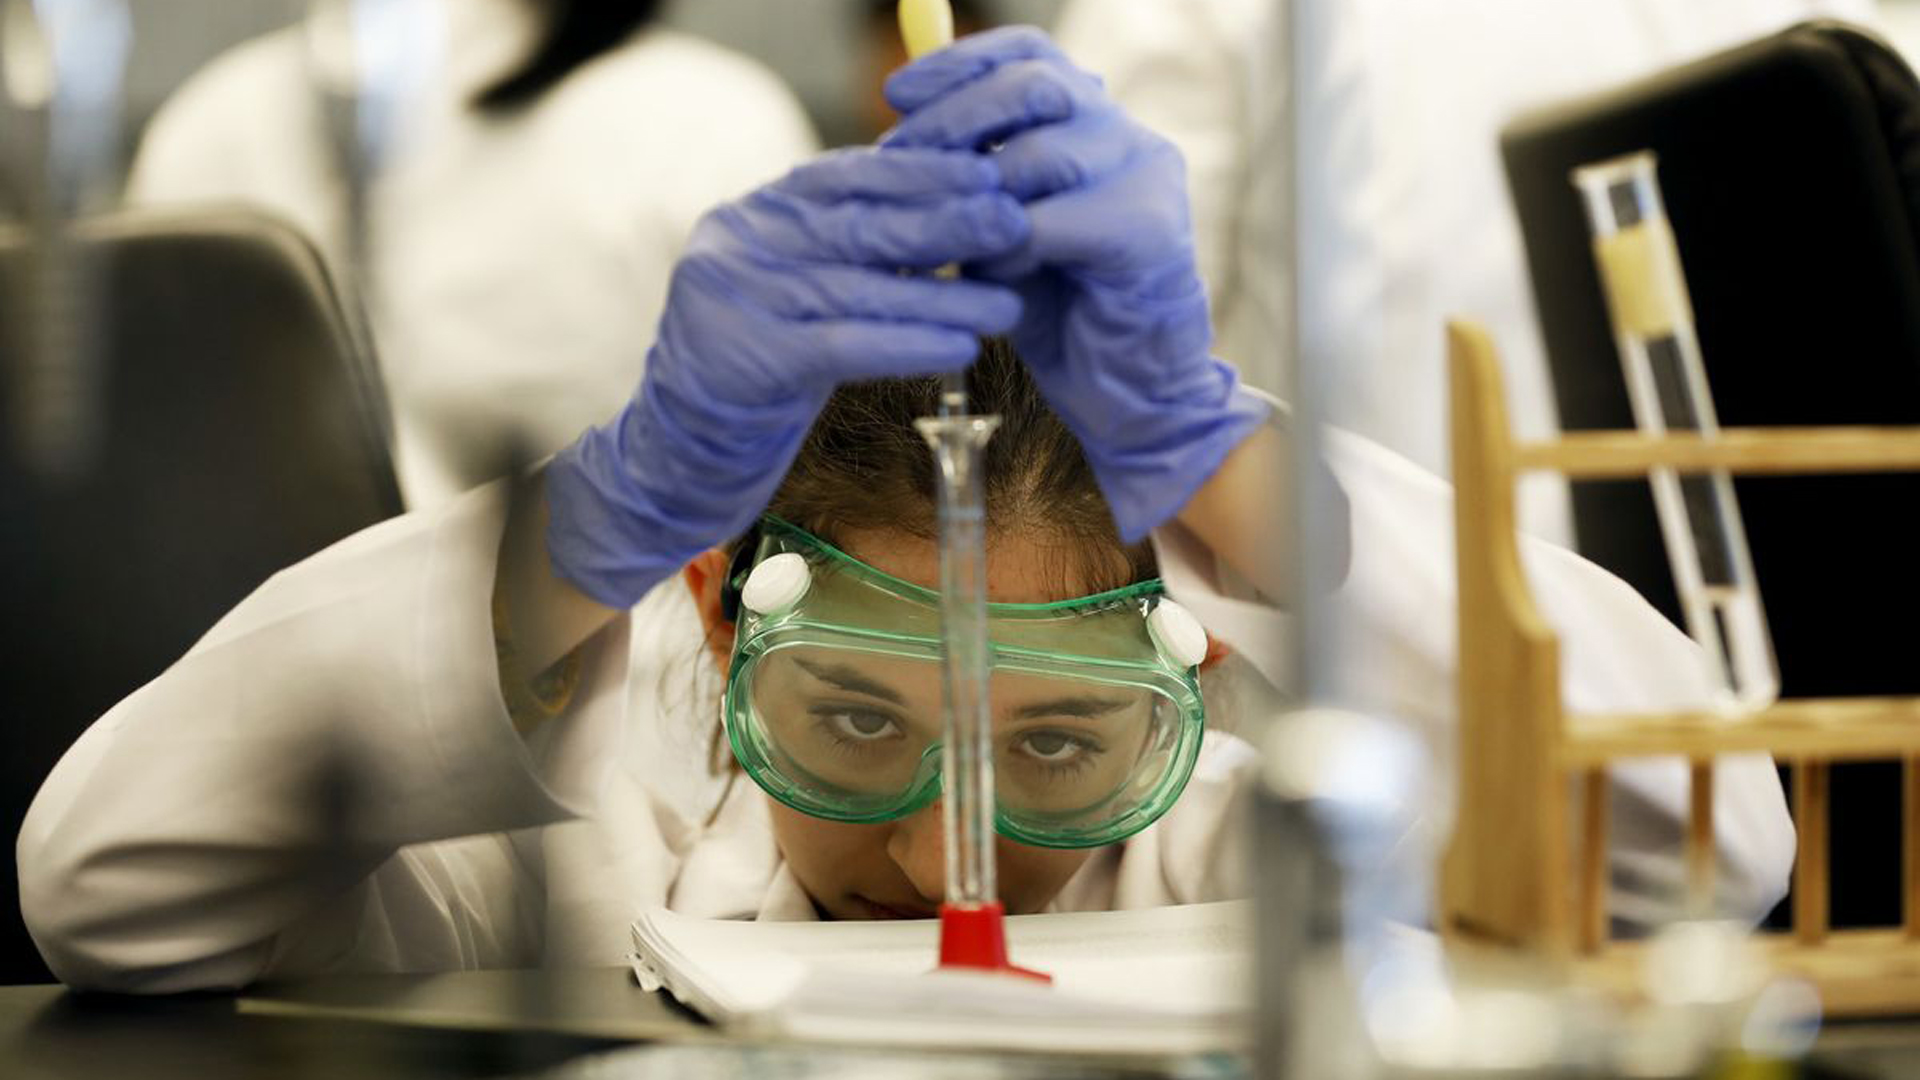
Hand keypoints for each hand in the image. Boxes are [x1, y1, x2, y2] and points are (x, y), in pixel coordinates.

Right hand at [545, 148, 1028, 607]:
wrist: (681, 452)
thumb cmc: (762, 369)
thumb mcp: (804, 291)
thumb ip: (856, 249)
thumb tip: (956, 209)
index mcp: (757, 213)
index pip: (849, 175)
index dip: (924, 173)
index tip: (992, 174)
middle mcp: (738, 241)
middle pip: (858, 224)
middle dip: (945, 222)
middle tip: (1014, 225)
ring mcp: (735, 296)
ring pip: (859, 287)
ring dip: (943, 295)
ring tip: (1007, 304)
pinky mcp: (745, 358)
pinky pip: (843, 345)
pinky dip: (907, 344)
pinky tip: (959, 347)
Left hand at [884, 28, 1268, 540]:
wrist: (1128, 396)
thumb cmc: (1062, 312)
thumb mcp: (1001, 230)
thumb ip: (972, 181)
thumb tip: (898, 141)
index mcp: (1093, 124)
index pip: (1028, 55)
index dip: (959, 64)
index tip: (897, 94)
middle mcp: (1127, 137)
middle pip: (1035, 85)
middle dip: (955, 120)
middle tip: (900, 158)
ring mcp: (1146, 180)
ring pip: (1041, 156)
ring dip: (977, 199)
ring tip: (948, 242)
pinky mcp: (1147, 232)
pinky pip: (1051, 222)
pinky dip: (1009, 250)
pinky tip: (996, 277)